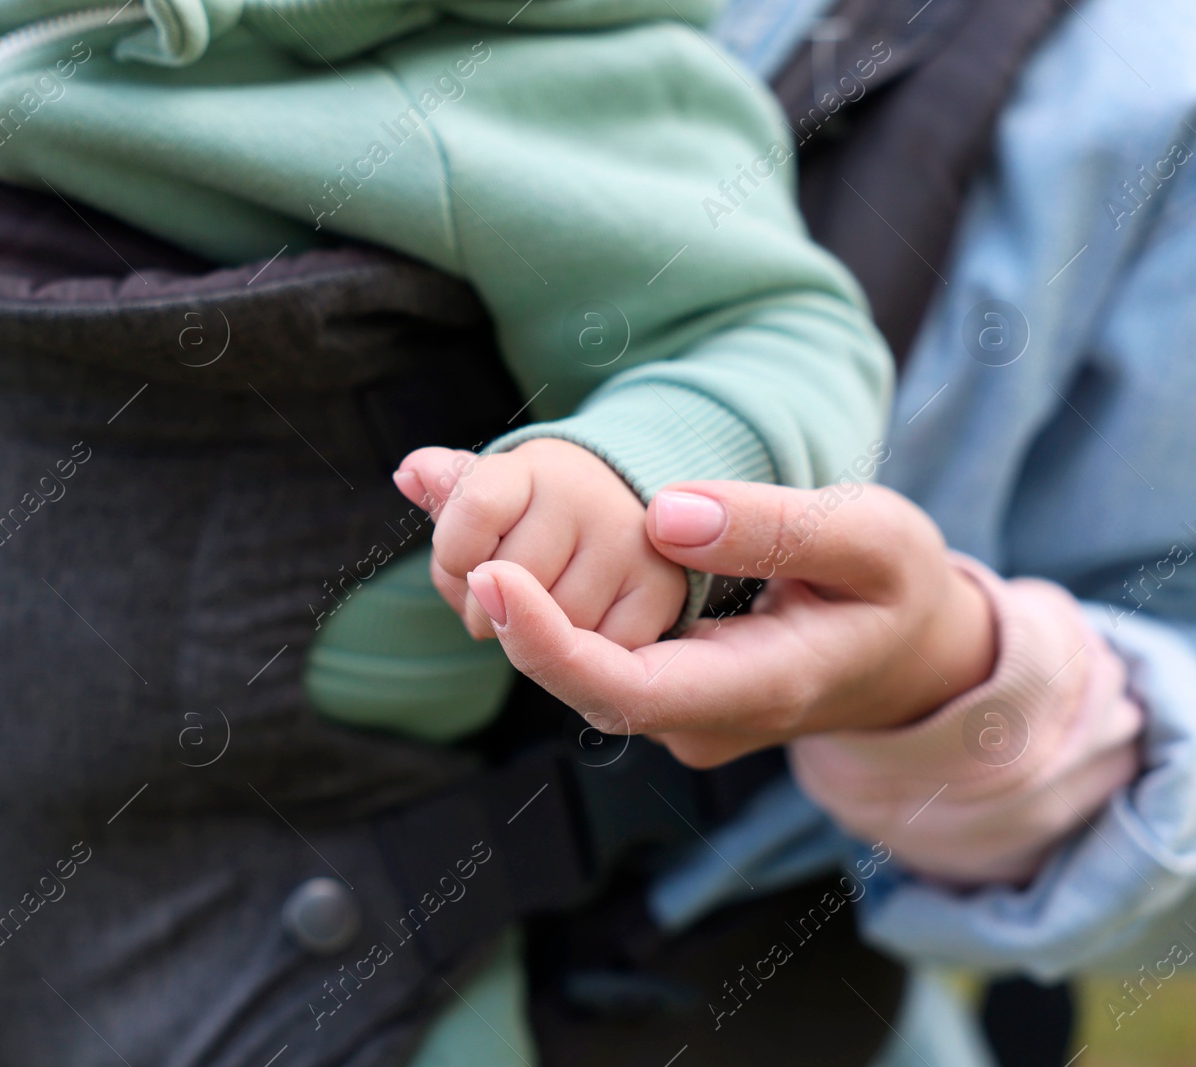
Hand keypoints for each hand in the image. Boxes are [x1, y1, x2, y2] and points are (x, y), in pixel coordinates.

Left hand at [394, 439, 687, 649]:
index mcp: (535, 467)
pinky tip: (581, 621)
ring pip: (550, 629)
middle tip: (503, 594)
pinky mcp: (663, 589)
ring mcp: (631, 543)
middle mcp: (590, 496)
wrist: (627, 516)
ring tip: (542, 607)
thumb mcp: (493, 496)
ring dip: (533, 636)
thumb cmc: (538, 514)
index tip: (462, 564)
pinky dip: (579, 652)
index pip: (475, 507)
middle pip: (506, 585)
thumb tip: (411, 473)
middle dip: (488, 607)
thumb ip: (453, 493)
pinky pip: (595, 653)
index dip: (454, 552)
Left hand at [464, 480, 996, 766]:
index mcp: (762, 689)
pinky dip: (548, 605)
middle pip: (586, 685)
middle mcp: (705, 719)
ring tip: (464, 524)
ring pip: (581, 670)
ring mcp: (681, 712)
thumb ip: (777, 525)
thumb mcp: (873, 536)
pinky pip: (592, 653)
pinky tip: (505, 547)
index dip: (553, 645)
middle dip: (516, 618)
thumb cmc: (899, 588)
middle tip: (458, 532)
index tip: (494, 578)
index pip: (631, 692)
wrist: (911, 655)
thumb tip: (663, 514)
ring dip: (521, 609)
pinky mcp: (665, 687)